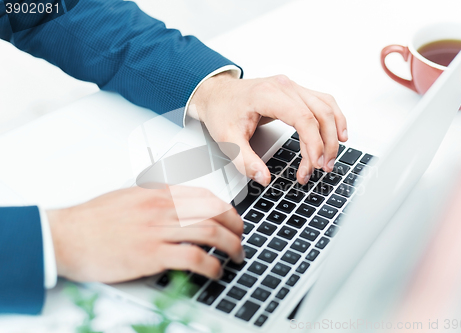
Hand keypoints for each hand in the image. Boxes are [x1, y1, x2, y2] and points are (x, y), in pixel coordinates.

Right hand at [47, 186, 244, 282]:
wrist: (65, 235)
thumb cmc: (93, 220)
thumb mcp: (129, 198)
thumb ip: (156, 200)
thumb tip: (178, 206)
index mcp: (158, 194)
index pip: (205, 195)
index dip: (227, 209)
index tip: (233, 220)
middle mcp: (163, 208)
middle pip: (215, 212)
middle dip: (236, 226)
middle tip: (241, 238)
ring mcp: (158, 230)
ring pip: (210, 232)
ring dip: (231, 246)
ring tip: (237, 256)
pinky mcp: (151, 254)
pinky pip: (193, 257)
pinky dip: (211, 265)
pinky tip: (216, 271)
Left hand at [190, 72, 347, 185]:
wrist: (218, 94)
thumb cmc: (222, 111)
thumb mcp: (226, 139)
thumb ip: (244, 160)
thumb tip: (264, 177)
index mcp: (267, 95)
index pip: (303, 118)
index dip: (313, 143)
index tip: (314, 164)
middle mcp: (284, 87)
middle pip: (320, 113)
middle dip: (326, 144)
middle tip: (322, 168)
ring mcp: (292, 87)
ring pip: (326, 107)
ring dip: (334, 133)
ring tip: (330, 159)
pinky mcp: (296, 92)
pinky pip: (324, 102)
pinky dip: (335, 118)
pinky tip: (339, 134)